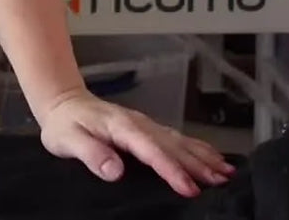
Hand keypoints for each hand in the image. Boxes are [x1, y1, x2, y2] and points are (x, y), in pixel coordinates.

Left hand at [36, 92, 233, 196]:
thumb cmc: (64, 125)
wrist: (63, 102)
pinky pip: (176, 138)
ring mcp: (145, 125)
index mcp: (122, 128)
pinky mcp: (147, 128)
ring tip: (226, 172)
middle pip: (173, 146)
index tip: (189, 188)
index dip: (171, 170)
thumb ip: (91, 153)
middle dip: (199, 165)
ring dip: (203, 156)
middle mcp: (139, 124)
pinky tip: (211, 156)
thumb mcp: (68, 140)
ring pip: (180, 141)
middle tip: (221, 182)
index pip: (151, 151)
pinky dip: (197, 148)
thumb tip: (115, 171)